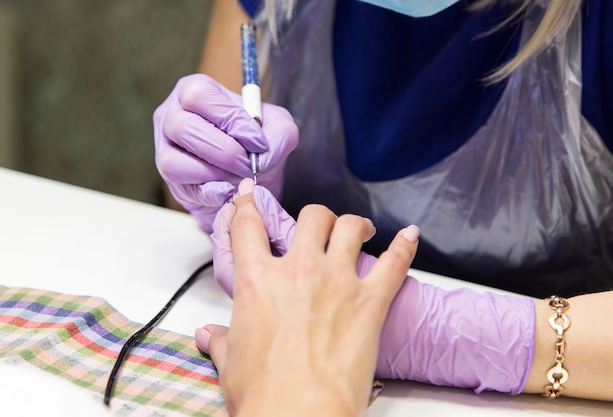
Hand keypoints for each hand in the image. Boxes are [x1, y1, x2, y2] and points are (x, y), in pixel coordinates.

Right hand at [153, 74, 298, 231]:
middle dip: (223, 151)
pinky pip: (180, 185)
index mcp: (195, 90)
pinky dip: (208, 191)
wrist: (248, 177)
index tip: (258, 142)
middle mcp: (172, 115)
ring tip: (238, 178)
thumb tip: (262, 156)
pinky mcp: (168, 178)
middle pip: (183, 127)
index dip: (230, 119)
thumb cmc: (256, 144)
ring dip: (212, 173)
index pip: (200, 96)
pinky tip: (228, 191)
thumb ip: (280, 134)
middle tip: (249, 165)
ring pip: (173, 160)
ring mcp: (164, 147)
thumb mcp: (278, 130)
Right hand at [198, 179, 418, 416]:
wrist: (300, 416)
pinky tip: (410, 235)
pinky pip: (394, 262)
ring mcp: (337, 281)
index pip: (248, 228)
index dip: (246, 204)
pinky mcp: (370, 301)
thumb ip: (220, 341)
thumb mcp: (231, 364)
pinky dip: (405, 246)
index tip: (249, 194)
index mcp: (258, 281)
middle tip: (319, 226)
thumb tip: (207, 336)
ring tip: (360, 229)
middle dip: (315, 216)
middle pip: (311, 216)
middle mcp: (298, 271)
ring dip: (355, 224)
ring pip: (350, 227)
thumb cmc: (264, 394)